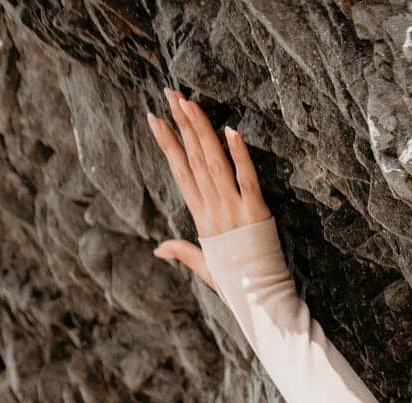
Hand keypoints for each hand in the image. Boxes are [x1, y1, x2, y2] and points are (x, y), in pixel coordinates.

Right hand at [146, 89, 272, 291]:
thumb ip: (182, 252)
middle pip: (194, 158)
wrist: (257, 300)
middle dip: (180, 123)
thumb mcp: (204, 267)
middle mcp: (213, 208)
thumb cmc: (233, 284)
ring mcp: (233, 208)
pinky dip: (239, 154)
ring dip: (201, 129)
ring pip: (214, 161)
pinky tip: (230, 130)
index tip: (155, 119)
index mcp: (200, 218)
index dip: (168, 144)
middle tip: (169, 94)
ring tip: (188, 102)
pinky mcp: (255, 211)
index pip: (180, 172)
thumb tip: (158, 249)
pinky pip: (246, 177)